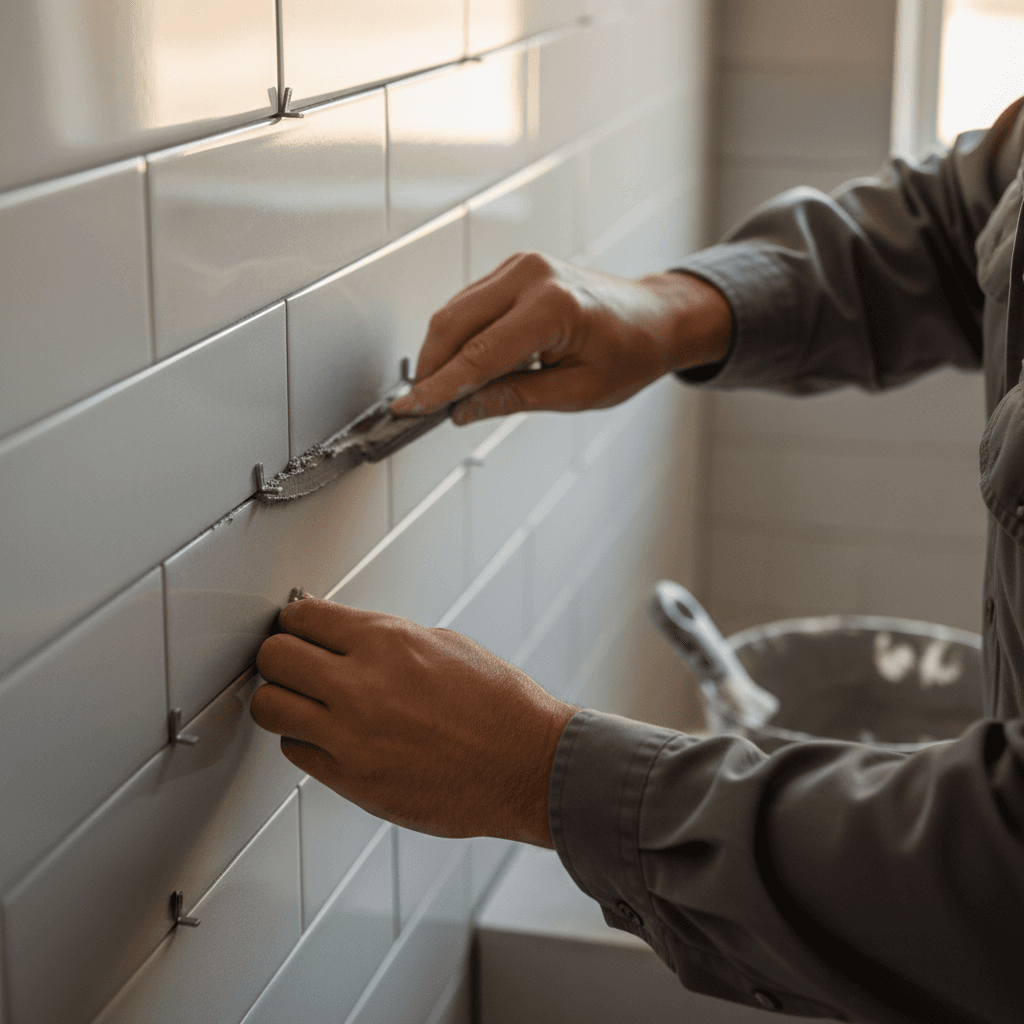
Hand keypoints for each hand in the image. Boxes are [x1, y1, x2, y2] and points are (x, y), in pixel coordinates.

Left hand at [251, 597, 579, 846]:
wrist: (527, 765)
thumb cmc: (498, 704)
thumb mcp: (444, 644)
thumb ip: (383, 639)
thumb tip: (340, 634)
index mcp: (385, 641)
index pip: (301, 617)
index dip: (295, 620)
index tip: (298, 628)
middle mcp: (359, 686)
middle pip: (273, 658)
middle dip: (281, 657)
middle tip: (295, 663)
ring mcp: (351, 737)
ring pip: (270, 708)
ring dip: (284, 701)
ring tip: (306, 702)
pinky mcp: (352, 780)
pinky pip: (296, 753)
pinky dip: (307, 741)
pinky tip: (333, 736)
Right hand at [391, 251, 731, 424]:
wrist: (654, 319)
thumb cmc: (630, 353)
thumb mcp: (576, 392)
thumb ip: (514, 398)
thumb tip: (463, 409)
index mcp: (554, 307)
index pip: (479, 354)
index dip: (441, 386)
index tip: (411, 409)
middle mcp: (532, 276)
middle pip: (454, 324)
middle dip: (432, 368)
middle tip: (422, 405)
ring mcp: (521, 266)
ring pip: (455, 311)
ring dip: (442, 352)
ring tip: (446, 391)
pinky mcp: (514, 269)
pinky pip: (471, 304)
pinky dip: (460, 336)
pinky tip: (467, 366)